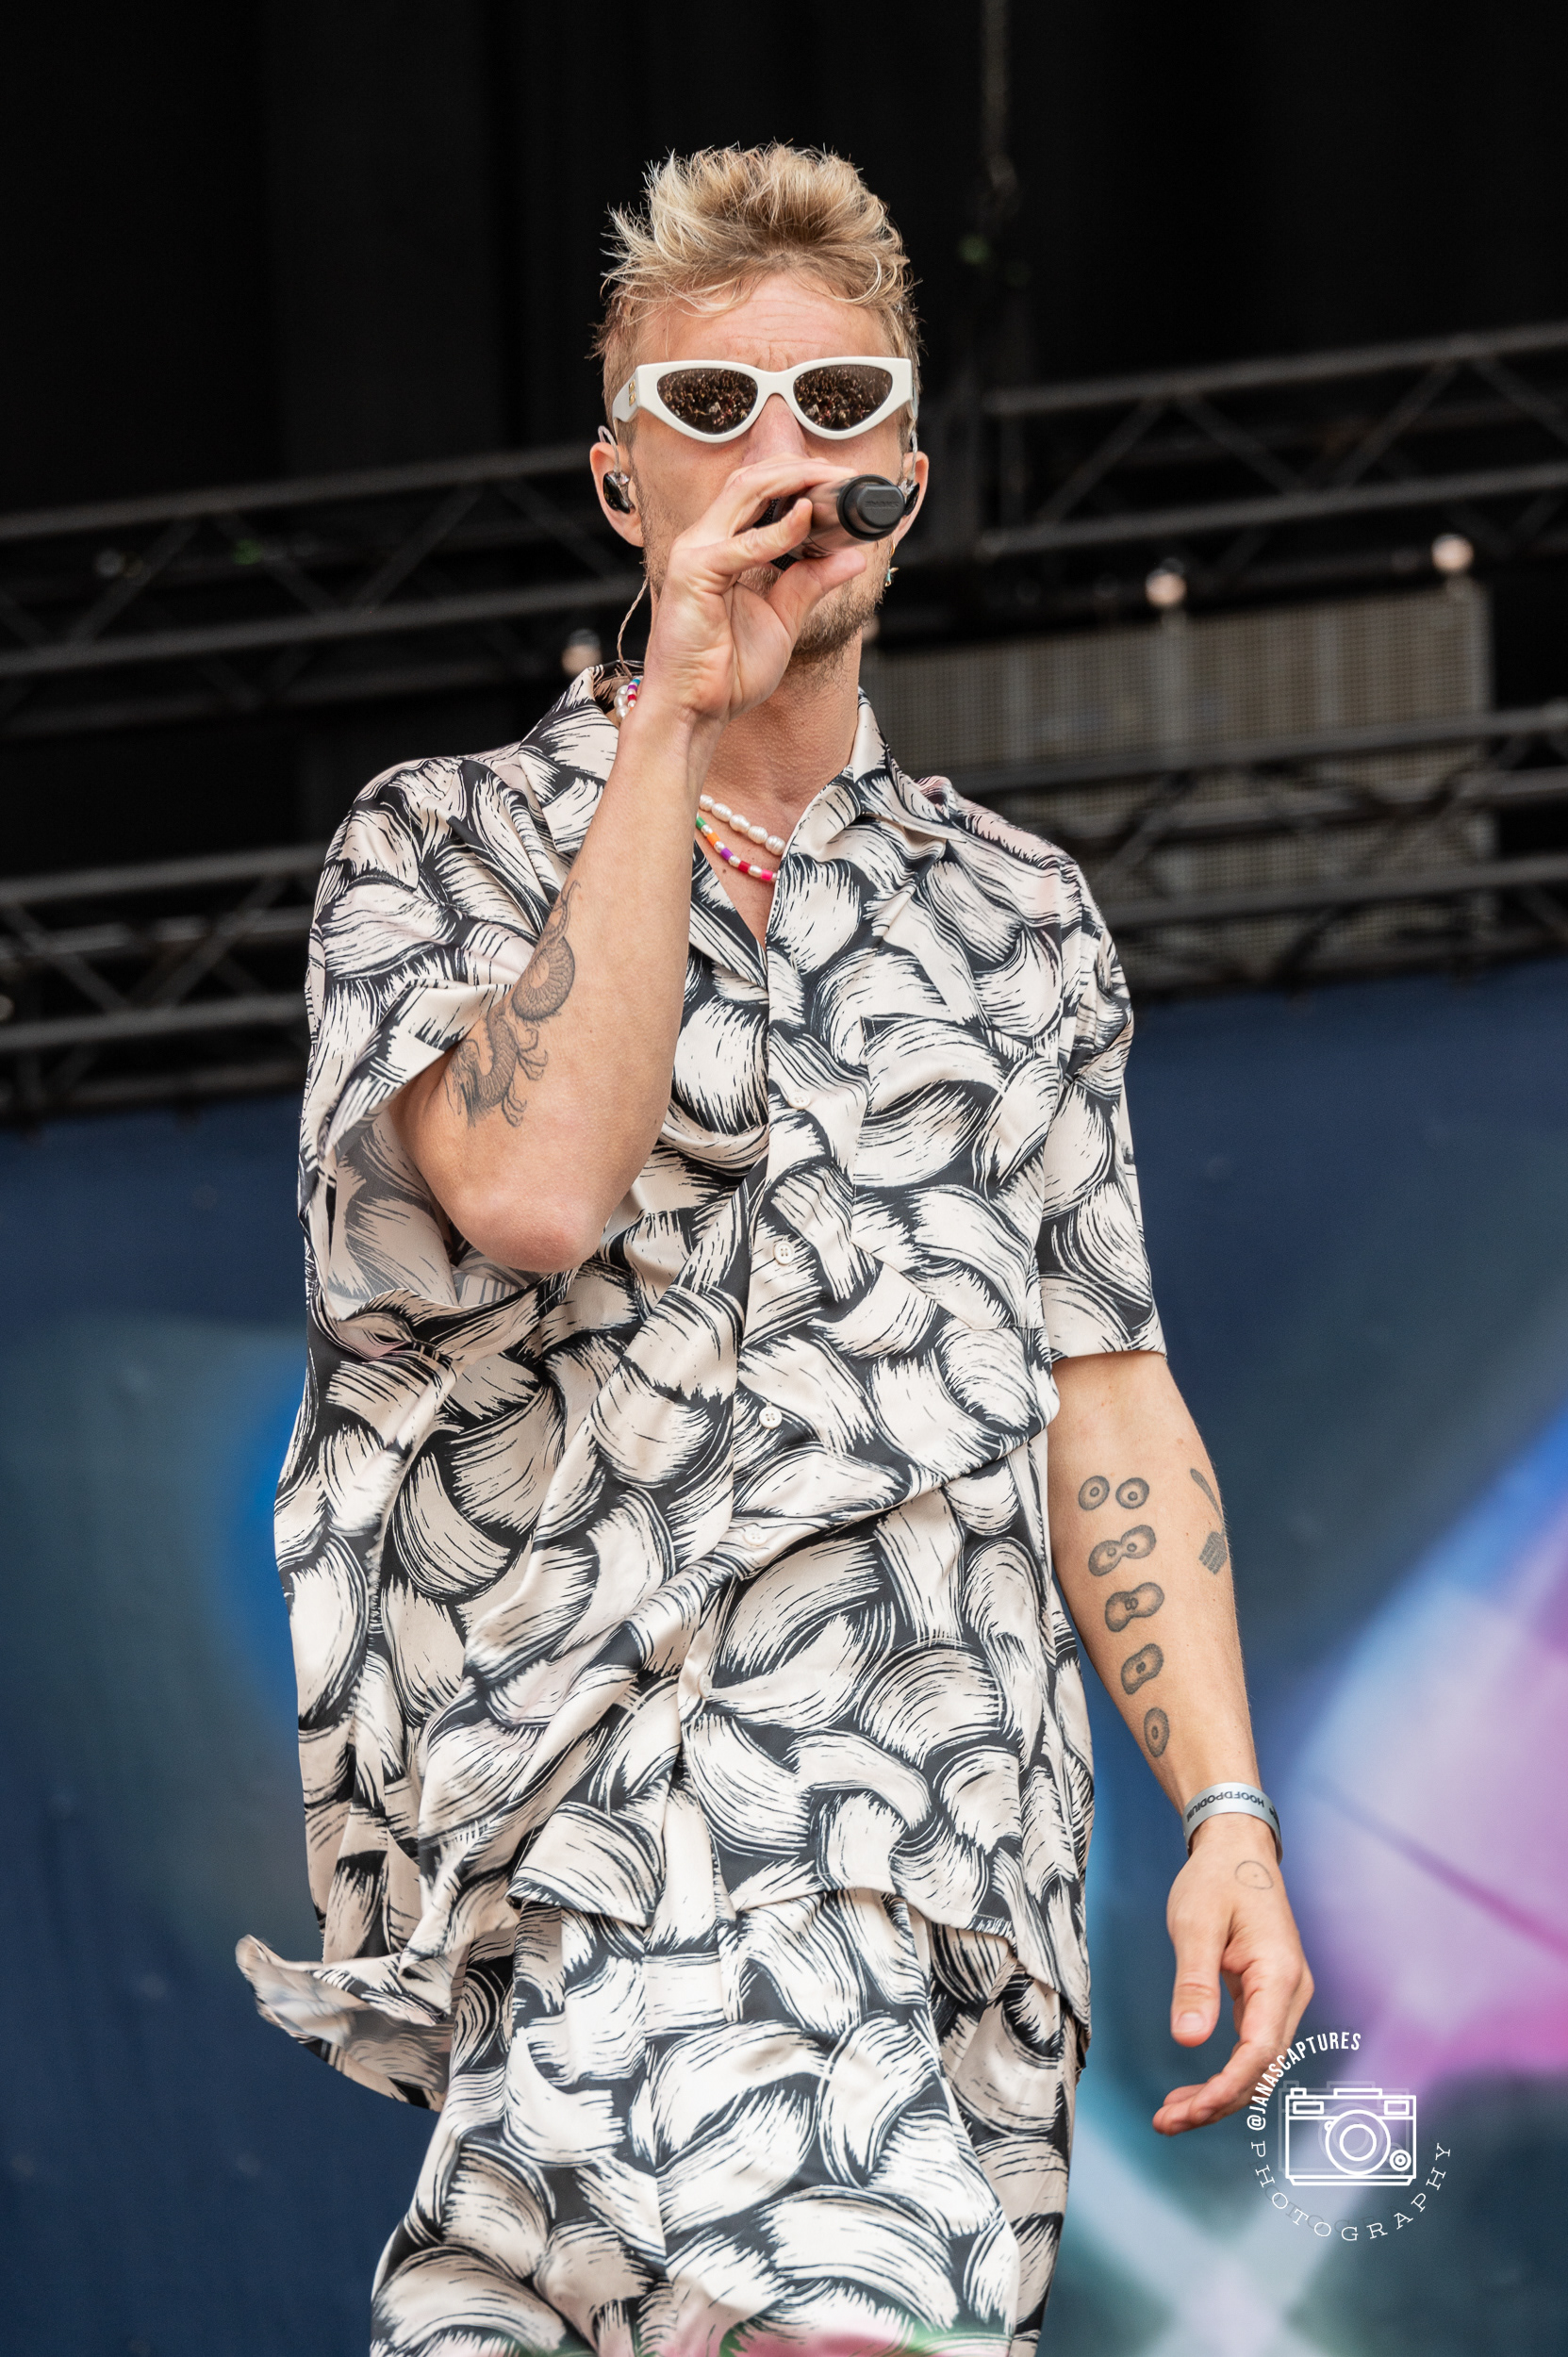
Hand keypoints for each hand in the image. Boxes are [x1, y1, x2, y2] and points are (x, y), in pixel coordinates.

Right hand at [635, 457, 870, 735]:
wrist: (695, 711)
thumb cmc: (726, 672)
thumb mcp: (784, 620)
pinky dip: (778, 531)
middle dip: (801, 469)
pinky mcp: (693, 574)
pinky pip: (743, 544)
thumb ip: (812, 583)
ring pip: (744, 492)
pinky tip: (806, 520)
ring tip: (830, 481)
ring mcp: (694, 553)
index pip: (757, 491)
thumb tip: (852, 556)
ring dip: (792, 481)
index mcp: (721, 548)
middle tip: (843, 474)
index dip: (799, 477)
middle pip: (752, 479)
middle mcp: (704, 541)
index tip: (841, 483)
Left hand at [1153, 1814, 1313, 2134]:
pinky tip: (1193, 2091)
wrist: (1237, 1848)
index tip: (1192, 2110)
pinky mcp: (1266, 1998)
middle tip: (1167, 2123)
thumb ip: (1195, 1983)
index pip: (1260, 2050)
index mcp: (1279, 1974)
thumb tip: (1189, 2041)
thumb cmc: (1217, 1879)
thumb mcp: (1196, 1924)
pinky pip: (1251, 2048)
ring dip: (1220, 2095)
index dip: (1227, 2087)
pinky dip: (1224, 2074)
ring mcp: (1281, 1998)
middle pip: (1261, 2068)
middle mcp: (1289, 1993)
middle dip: (1218, 2102)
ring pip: (1257, 2065)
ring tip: (1171, 2116)